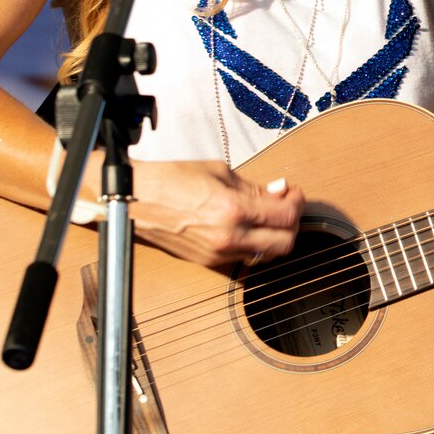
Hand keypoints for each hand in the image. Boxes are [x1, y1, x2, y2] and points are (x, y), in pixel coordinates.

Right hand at [129, 159, 304, 268]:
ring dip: (275, 236)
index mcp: (234, 210)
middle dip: (293, 223)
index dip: (298, 202)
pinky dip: (254, 244)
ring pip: (266, 255)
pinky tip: (249, 226)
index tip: (293, 193)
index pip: (287, 216)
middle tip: (286, 205)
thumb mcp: (220, 172)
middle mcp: (229, 237)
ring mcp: (218, 253)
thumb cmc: (172, 180)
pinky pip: (244, 257)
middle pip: (285, 244)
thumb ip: (254, 187)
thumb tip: (280, 192)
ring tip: (268, 215)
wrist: (136, 200)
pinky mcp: (208, 261)